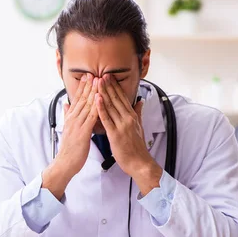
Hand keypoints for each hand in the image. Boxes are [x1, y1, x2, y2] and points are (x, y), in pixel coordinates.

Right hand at [42, 74, 97, 199]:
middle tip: (94, 72)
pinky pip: (91, 118)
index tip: (88, 76)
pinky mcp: (83, 132)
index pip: (78, 99)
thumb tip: (65, 104)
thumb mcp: (67, 128)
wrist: (65, 162)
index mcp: (71, 117)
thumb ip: (67, 115)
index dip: (83, 87)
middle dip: (89, 85)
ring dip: (93, 93)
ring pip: (87, 105)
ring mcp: (78, 124)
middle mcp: (73, 118)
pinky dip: (96, 108)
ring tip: (98, 81)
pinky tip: (101, 100)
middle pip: (82, 99)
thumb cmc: (69, 148)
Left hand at [96, 75, 161, 194]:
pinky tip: (97, 99)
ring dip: (104, 93)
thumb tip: (140, 101)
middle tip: (101, 74)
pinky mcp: (115, 134)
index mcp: (132, 116)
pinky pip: (107, 119)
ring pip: (111, 106)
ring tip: (98, 82)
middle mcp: (128, 118)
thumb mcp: (139, 127)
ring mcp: (122, 125)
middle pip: (116, 99)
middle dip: (108, 86)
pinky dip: (101, 108)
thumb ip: (138, 113)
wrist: (139, 163)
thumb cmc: (137, 147)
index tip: (109, 76)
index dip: (115, 86)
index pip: (122, 98)